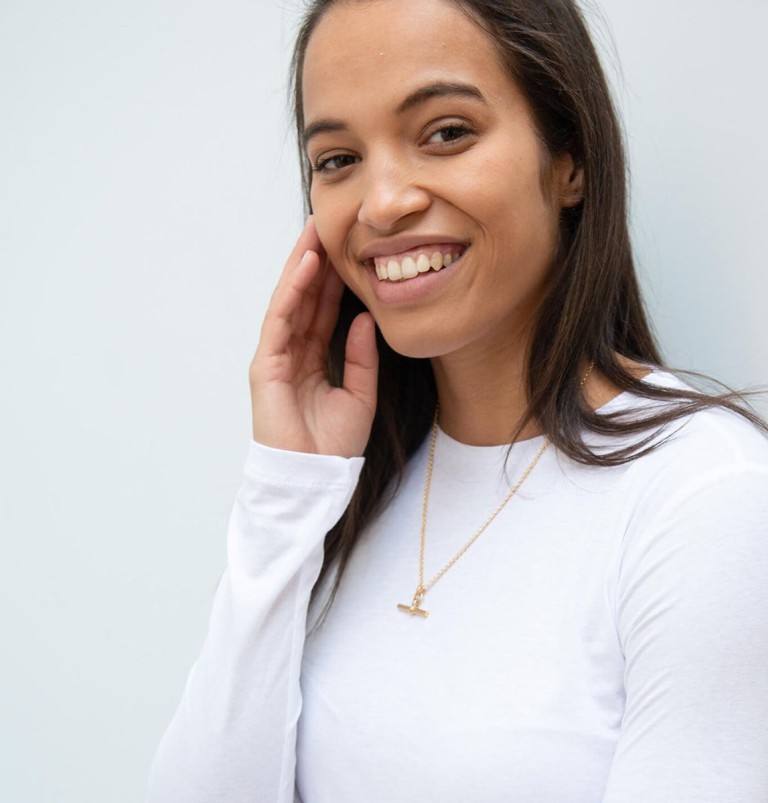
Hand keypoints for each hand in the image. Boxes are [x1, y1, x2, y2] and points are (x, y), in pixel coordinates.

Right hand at [249, 216, 378, 457]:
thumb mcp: (360, 396)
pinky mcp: (267, 365)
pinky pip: (281, 318)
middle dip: (317, 261)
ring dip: (303, 264)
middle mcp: (291, 354)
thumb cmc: (333, 446)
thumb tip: (364, 320)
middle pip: (305, 298)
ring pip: (291, 300)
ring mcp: (276, 357)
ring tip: (317, 231)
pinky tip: (307, 264)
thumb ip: (362, 358)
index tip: (351, 248)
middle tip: (331, 223)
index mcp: (312, 361)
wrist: (313, 478)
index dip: (335, 280)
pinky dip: (293, 290)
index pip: (323, 310)